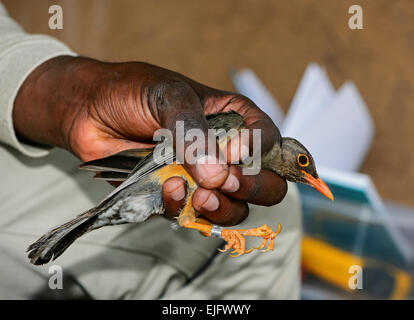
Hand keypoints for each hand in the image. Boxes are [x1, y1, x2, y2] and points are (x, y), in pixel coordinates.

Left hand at [13, 56, 286, 225]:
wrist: (90, 110)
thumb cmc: (133, 92)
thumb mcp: (170, 98)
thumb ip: (194, 134)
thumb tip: (217, 175)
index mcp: (233, 120)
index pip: (269, 141)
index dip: (260, 151)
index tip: (234, 151)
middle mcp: (224, 152)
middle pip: (266, 184)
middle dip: (253, 188)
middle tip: (228, 182)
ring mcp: (203, 178)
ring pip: (236, 208)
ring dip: (225, 208)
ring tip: (203, 196)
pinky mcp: (178, 196)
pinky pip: (194, 216)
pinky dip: (186, 209)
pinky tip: (171, 189)